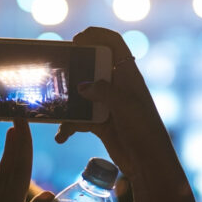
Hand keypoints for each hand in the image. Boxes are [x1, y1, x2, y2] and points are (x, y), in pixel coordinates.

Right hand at [55, 27, 173, 178]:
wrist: (149, 164)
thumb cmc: (144, 131)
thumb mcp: (126, 106)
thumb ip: (104, 91)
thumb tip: (81, 86)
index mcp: (128, 76)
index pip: (115, 45)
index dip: (97, 36)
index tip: (77, 40)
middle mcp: (117, 87)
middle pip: (92, 67)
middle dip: (74, 69)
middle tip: (56, 71)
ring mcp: (107, 105)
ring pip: (81, 94)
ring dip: (67, 102)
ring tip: (53, 108)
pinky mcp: (100, 123)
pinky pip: (78, 119)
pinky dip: (68, 126)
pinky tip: (61, 136)